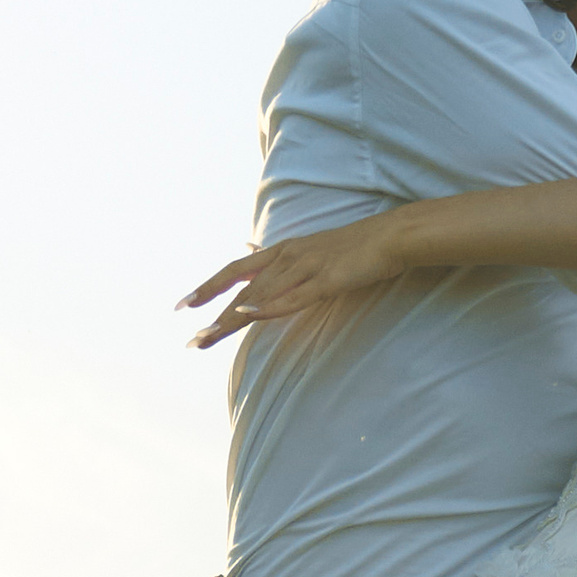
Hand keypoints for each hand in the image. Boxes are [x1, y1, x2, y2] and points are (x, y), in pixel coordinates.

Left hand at [179, 215, 416, 348]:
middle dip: (212, 313)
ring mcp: (307, 267)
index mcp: (283, 252)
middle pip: (241, 288)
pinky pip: (294, 296)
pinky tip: (250, 316)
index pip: (236, 270)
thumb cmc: (357, 249)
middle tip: (190, 339)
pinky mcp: (328, 280)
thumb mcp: (313, 252)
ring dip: (232, 319)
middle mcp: (288, 257)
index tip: (185, 306)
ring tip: (209, 337)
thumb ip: (284, 260)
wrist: (392, 237)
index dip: (209, 287)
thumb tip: (252, 250)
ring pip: (261, 295)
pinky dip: (270, 307)